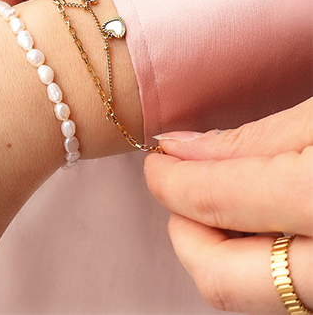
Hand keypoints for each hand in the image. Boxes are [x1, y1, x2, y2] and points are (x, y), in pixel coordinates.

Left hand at [144, 98, 312, 313]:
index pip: (214, 199)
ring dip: (215, 248)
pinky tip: (258, 223)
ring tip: (222, 201)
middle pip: (220, 277)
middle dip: (183, 231)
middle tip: (179, 188)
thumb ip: (254, 140)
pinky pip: (278, 292)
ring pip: (247, 294)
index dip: (170, 178)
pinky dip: (252, 260)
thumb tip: (182, 149)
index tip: (157, 161)